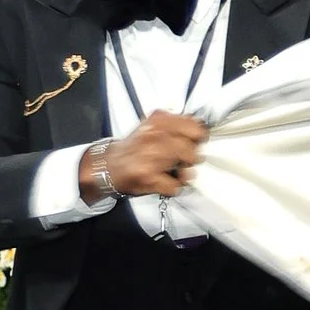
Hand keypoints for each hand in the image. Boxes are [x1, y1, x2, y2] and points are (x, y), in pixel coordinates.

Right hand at [92, 111, 206, 198]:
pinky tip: (162, 181)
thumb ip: (178, 125)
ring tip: (171, 171)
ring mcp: (151, 158)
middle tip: (179, 160)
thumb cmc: (135, 148)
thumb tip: (202, 129)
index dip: (198, 138)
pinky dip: (172, 187)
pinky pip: (176, 186)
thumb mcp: (154, 127)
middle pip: (193, 150)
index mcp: (158, 122)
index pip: (195, 128)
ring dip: (183, 173)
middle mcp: (154, 137)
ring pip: (187, 167)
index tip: (194, 142)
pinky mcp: (148, 177)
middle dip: (191, 158)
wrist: (107, 165)